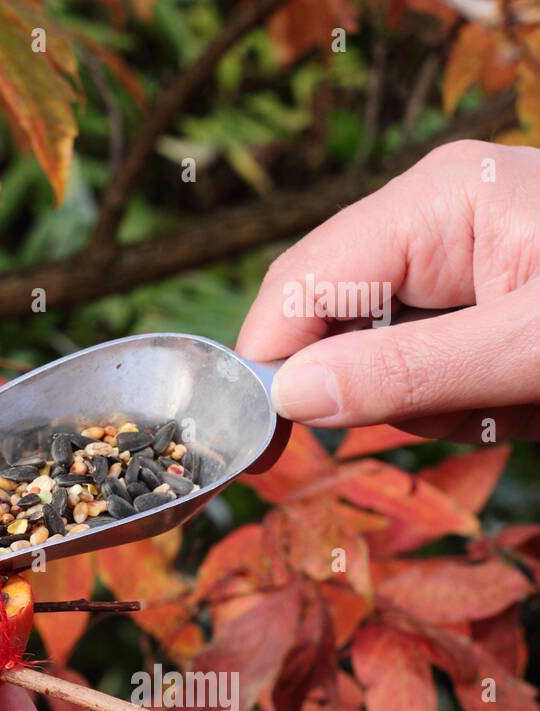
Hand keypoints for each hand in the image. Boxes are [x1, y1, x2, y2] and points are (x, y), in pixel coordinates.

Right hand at [237, 140, 539, 440]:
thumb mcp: (532, 347)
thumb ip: (410, 372)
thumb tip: (289, 395)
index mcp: (436, 201)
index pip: (300, 286)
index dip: (267, 366)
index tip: (260, 447)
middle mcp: (431, 219)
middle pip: (333, 326)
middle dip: (379, 389)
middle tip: (471, 413)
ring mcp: (454, 258)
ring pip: (379, 359)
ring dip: (439, 405)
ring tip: (521, 403)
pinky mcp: (475, 298)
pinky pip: (425, 367)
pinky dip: (466, 402)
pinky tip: (524, 398)